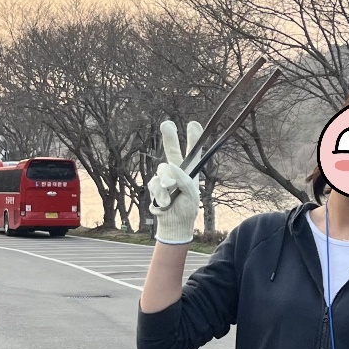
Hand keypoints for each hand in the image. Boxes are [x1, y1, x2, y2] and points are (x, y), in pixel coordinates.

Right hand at [147, 119, 202, 244]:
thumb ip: (184, 180)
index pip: (193, 153)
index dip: (194, 138)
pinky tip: (164, 203)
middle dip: (170, 137)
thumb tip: (172, 166)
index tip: (194, 124)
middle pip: (172, 151)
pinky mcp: (155, 185)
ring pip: (162, 171)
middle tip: (167, 124)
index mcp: (190, 172)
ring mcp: (165, 178)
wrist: (173, 224)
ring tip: (170, 198)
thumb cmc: (186, 210)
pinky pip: (154, 183)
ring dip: (166, 184)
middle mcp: (177, 172)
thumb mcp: (191, 196)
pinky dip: (159, 193)